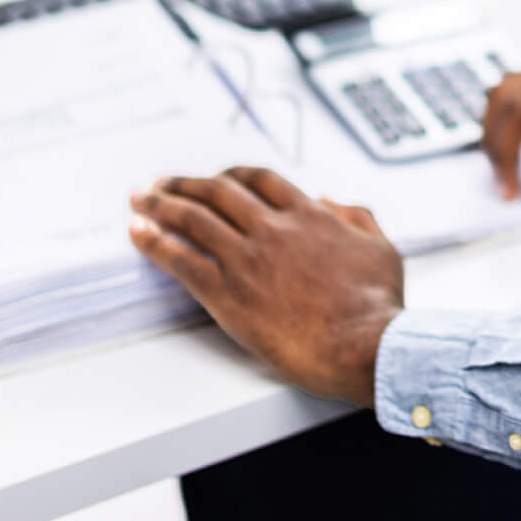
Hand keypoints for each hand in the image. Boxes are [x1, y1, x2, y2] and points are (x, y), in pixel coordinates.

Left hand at [128, 166, 402, 407]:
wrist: (362, 345)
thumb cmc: (375, 305)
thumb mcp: (381, 248)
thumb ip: (356, 217)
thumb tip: (331, 201)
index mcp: (309, 216)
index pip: (260, 180)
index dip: (231, 174)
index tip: (215, 178)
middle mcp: (273, 230)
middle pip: (218, 192)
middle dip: (185, 183)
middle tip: (163, 184)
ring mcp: (248, 261)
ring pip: (194, 219)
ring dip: (161, 205)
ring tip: (140, 199)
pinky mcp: (228, 295)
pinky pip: (182, 261)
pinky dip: (155, 243)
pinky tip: (139, 233)